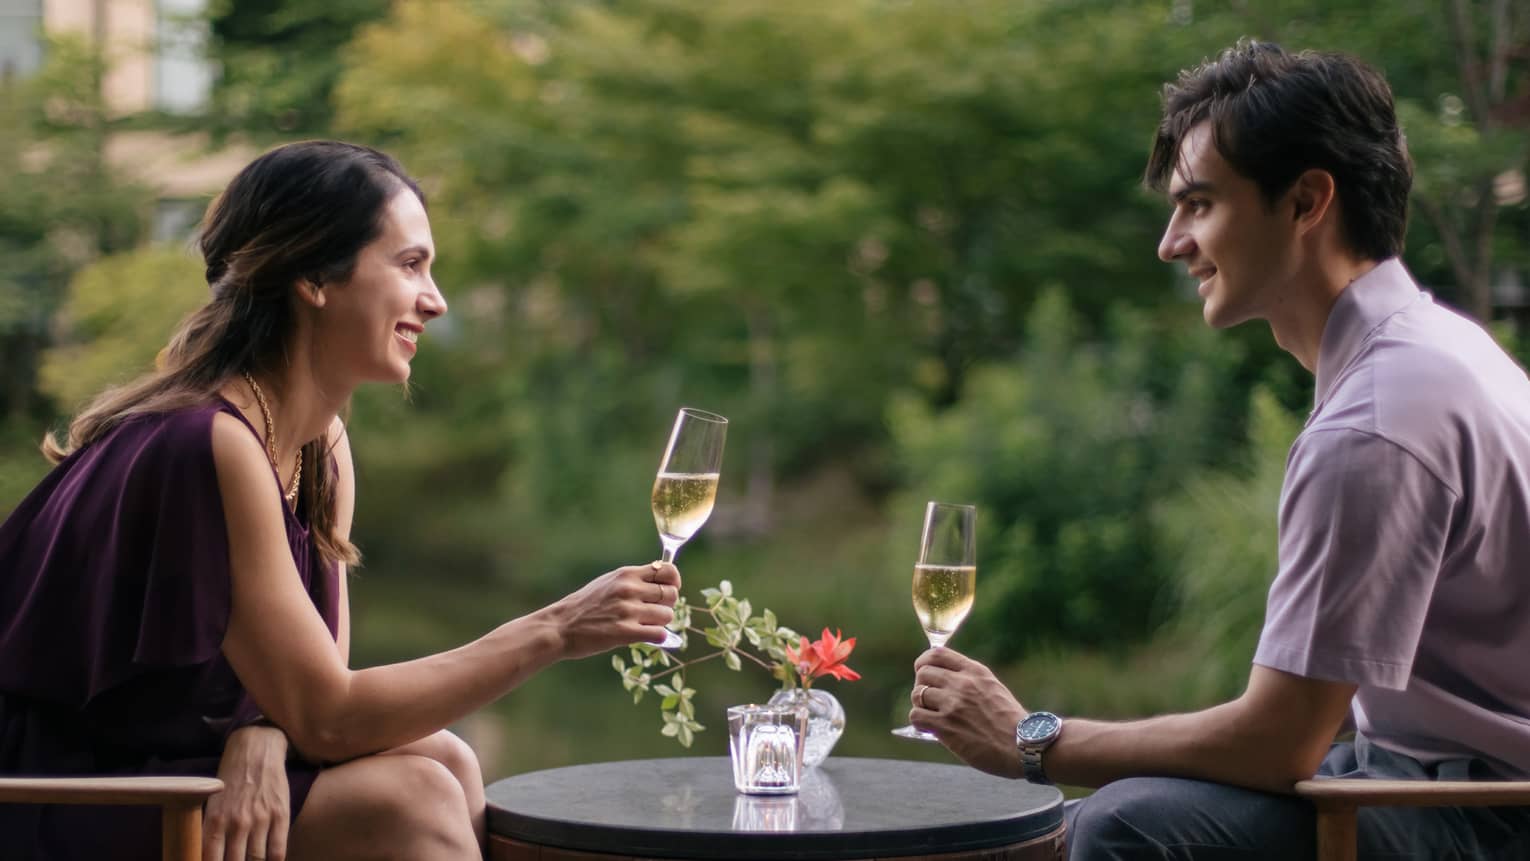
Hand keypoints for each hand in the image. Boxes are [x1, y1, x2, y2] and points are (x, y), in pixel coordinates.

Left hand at [204, 723, 290, 860]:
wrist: (255, 750)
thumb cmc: (231, 779)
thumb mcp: (212, 803)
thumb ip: (209, 830)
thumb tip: (207, 856)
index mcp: (215, 820)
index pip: (211, 859)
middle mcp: (236, 822)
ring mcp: (260, 818)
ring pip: (256, 859)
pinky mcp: (280, 814)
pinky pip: (278, 850)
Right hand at [547, 561, 680, 658]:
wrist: (560, 626)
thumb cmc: (585, 605)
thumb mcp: (608, 582)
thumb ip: (634, 580)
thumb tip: (662, 582)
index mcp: (626, 574)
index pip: (668, 570)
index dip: (673, 582)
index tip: (667, 590)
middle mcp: (629, 589)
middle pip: (671, 594)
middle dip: (667, 605)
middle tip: (654, 613)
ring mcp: (628, 611)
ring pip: (667, 616)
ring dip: (660, 623)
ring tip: (645, 625)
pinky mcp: (625, 632)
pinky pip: (659, 634)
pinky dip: (657, 638)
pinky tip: (645, 636)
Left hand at [911, 647, 1026, 778]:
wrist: (1025, 745)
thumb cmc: (1011, 722)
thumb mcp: (994, 688)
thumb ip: (971, 682)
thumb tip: (944, 683)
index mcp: (975, 671)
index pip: (938, 654)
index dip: (924, 662)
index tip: (923, 671)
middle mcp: (962, 683)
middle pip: (923, 672)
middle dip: (922, 685)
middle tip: (929, 699)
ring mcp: (953, 704)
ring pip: (917, 694)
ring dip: (921, 705)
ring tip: (931, 714)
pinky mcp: (946, 726)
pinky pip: (917, 715)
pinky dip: (920, 722)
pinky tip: (930, 728)